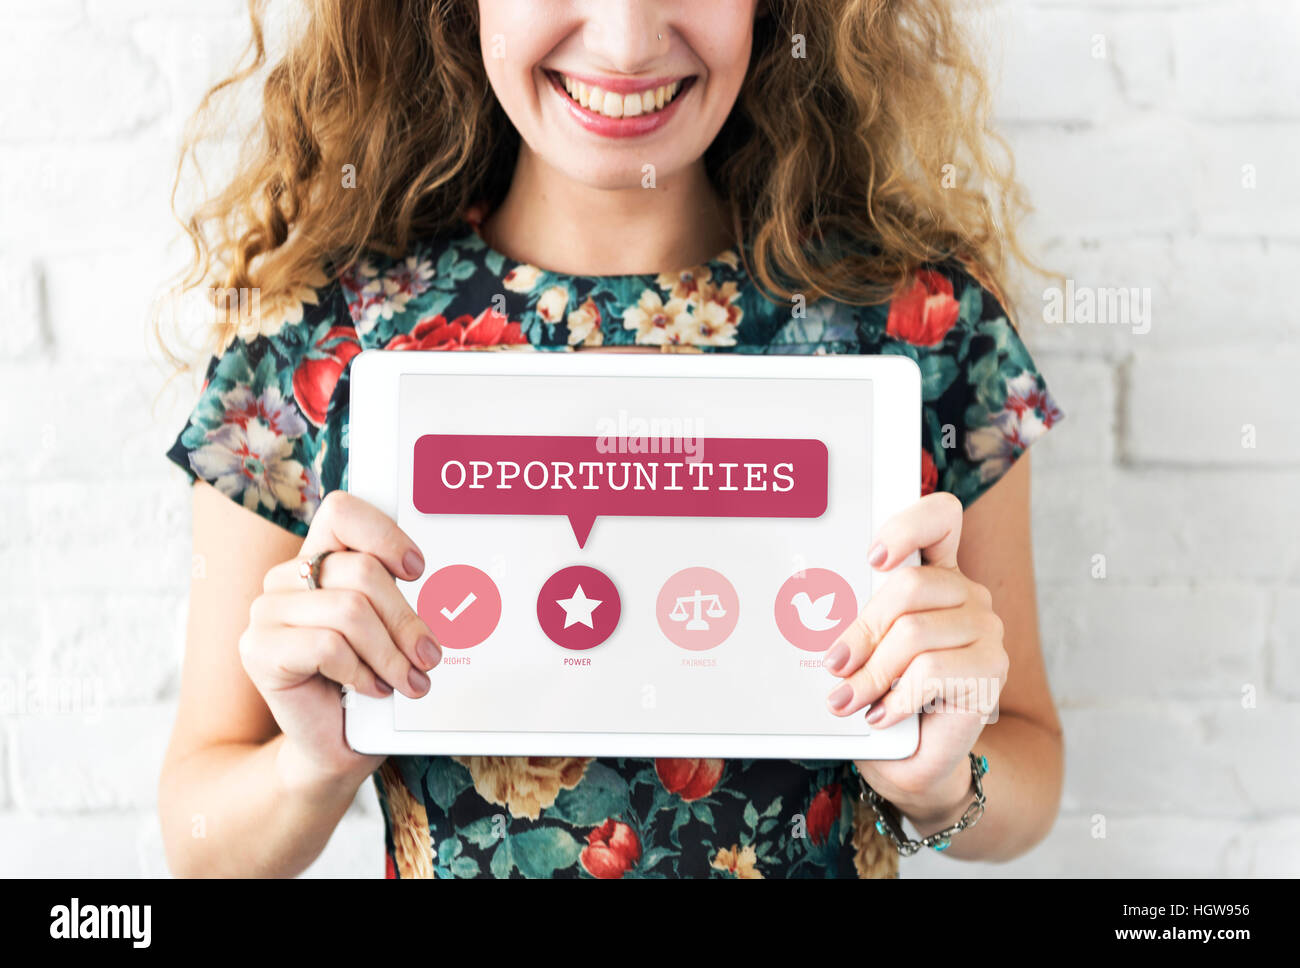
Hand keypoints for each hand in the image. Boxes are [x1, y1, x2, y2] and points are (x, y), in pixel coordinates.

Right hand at [239, 491, 440, 788]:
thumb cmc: (368, 684)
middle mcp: (286, 579)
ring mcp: (266, 613)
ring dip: (389, 653)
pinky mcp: (257, 650)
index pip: (342, 512)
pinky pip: (327, 645)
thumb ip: (398, 598)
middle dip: (406, 620)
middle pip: (361, 572)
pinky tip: (369, 688)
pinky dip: (360, 671)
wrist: (335, 746)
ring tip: (406, 680)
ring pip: (349, 611)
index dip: (384, 534)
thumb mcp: (390, 631)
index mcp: (318, 561)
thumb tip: (442, 590)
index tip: (416, 570)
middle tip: (429, 655)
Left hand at [822, 492, 1006, 828]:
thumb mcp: (865, 650)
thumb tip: (820, 616)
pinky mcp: (990, 668)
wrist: (915, 758)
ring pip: (914, 633)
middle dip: (863, 628)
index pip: (940, 518)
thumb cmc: (882, 694)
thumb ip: (857, 621)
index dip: (907, 527)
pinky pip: (931, 671)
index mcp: (936, 573)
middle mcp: (967, 593)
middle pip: (910, 585)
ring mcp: (985, 629)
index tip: (873, 558)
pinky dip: (897, 696)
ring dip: (872, 674)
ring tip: (847, 700)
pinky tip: (882, 715)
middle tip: (835, 664)